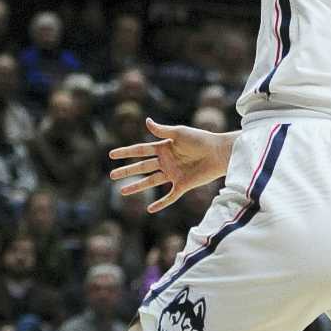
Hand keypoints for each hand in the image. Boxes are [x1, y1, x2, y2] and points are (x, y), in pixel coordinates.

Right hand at [110, 117, 236, 214]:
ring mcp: (173, 174)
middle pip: (142, 167)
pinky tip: (150, 210)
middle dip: (126, 171)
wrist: (219, 153)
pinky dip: (161, 203)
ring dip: (137, 187)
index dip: (125, 152)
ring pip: (150, 182)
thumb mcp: (179, 133)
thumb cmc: (201, 139)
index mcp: (164, 147)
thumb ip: (162, 130)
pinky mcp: (183, 185)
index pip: (140, 150)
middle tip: (111, 175)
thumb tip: (146, 121)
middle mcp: (166, 161)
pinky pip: (169, 196)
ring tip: (122, 192)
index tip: (111, 154)